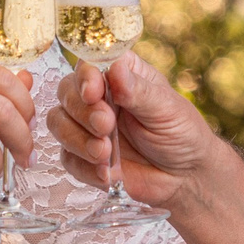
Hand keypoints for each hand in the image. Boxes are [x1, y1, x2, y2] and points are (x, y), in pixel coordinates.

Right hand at [48, 52, 222, 211]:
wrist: (185, 177)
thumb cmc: (182, 134)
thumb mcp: (166, 109)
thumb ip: (138, 91)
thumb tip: (115, 68)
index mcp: (120, 75)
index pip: (89, 65)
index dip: (85, 78)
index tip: (94, 92)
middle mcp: (98, 98)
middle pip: (66, 93)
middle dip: (82, 111)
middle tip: (106, 126)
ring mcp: (87, 128)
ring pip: (58, 124)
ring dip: (78, 140)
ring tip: (105, 154)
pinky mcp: (83, 157)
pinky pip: (67, 159)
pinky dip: (84, 167)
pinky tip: (108, 174)